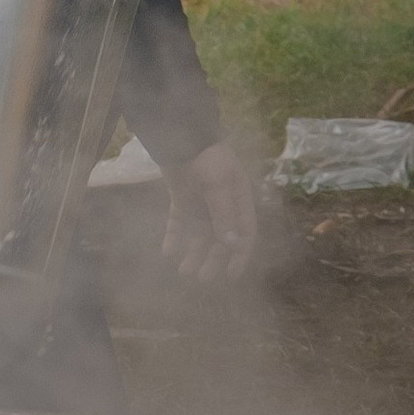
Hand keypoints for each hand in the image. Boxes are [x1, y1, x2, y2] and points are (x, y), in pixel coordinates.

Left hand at [163, 139, 255, 282]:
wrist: (180, 136)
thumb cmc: (207, 157)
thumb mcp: (219, 185)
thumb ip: (223, 214)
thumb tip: (231, 244)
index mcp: (239, 201)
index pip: (245, 234)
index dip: (240, 256)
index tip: (231, 276)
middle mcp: (222, 206)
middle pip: (220, 240)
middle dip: (212, 260)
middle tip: (201, 278)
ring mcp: (201, 204)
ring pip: (199, 236)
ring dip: (193, 254)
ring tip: (183, 270)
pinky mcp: (181, 200)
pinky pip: (178, 224)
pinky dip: (173, 238)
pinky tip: (168, 252)